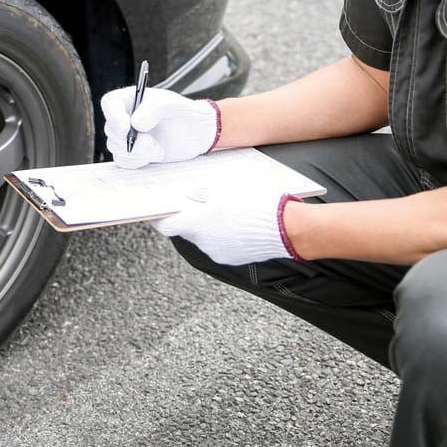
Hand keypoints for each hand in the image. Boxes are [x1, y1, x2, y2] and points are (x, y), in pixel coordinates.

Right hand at [101, 86, 219, 168]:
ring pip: (115, 147)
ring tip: (158, 148)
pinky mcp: (131, 154)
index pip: (110, 103)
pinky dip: (138, 161)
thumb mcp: (171, 104)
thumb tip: (135, 123)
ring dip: (137, 152)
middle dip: (131, 140)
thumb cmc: (183, 113)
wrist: (195, 133)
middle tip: (151, 143)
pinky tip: (155, 154)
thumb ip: (154, 108)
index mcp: (130, 99)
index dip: (113, 116)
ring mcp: (126, 136)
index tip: (126, 127)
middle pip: (111, 130)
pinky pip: (123, 161)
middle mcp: (124, 117)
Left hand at [152, 187, 302, 265]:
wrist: (288, 228)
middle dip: (190, 216)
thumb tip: (190, 195)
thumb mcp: (225, 187)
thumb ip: (201, 192)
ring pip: (205, 237)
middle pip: (187, 230)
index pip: (166, 225)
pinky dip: (224, 234)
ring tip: (227, 209)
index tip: (158, 209)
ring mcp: (219, 253)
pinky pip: (221, 245)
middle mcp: (204, 243)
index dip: (160, 216)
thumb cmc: (256, 203)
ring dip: (209, 225)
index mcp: (198, 224)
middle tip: (199, 200)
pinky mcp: (233, 259)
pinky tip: (238, 222)